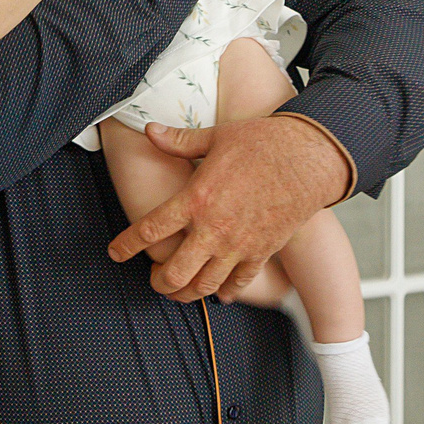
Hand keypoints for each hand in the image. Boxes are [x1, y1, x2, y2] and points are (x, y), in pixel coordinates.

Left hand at [107, 115, 350, 301]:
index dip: (127, 245)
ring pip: (204, 285)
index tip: (114, 253)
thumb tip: (150, 130)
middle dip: (158, 282)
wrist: (309, 158)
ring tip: (177, 291)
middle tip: (152, 280)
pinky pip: (238, 283)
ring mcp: (238, 245)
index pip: (150, 230)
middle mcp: (214, 229)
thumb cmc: (262, 142)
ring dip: (185, 293)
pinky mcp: (262, 252)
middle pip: (174, 272)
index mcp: (196, 198)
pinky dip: (224, 292)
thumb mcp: (216, 136)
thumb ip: (180, 140)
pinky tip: (218, 293)